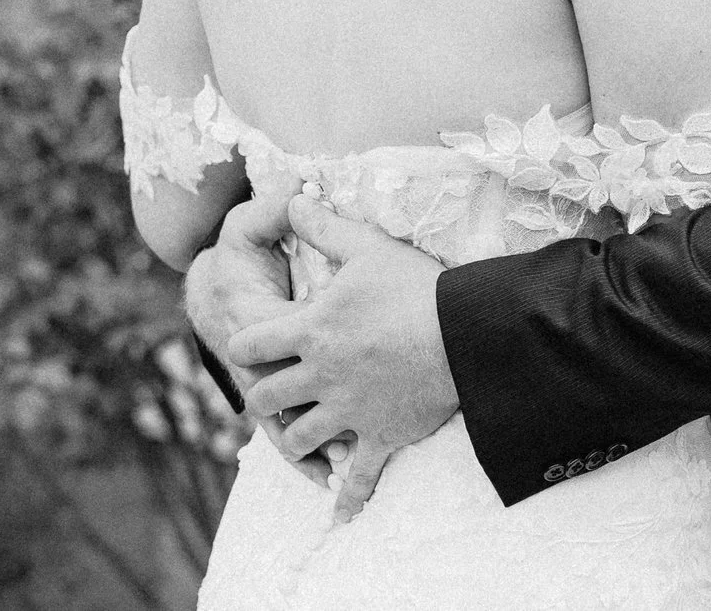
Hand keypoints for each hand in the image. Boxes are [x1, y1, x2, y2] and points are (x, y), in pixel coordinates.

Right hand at [185, 196, 333, 486]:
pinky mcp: (273, 400)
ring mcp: (264, 386)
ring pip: (287, 422)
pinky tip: (335, 481)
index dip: (317, 348)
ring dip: (314, 440)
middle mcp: (257, 361)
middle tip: (357, 418)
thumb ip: (272, 209)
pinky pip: (288, 437)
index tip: (352, 358)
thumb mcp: (249, 228)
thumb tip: (296, 189)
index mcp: (255, 318)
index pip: (286, 338)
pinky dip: (308, 460)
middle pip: (287, 390)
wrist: (211, 288)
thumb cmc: (238, 258)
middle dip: (317, 405)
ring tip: (348, 461)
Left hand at [228, 196, 458, 521]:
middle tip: (269, 395)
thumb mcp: (367, 247)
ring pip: (299, 437)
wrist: (465, 333)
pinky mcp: (380, 435)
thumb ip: (325, 226)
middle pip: (266, 397)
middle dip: (263, 396)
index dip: (246, 344)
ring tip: (300, 437)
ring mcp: (349, 410)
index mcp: (312, 330)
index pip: (252, 343)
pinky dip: (347, 496)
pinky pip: (357, 476)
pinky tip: (340, 512)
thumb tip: (294, 197)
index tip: (252, 344)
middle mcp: (320, 374)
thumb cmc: (416, 287)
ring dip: (295, 438)